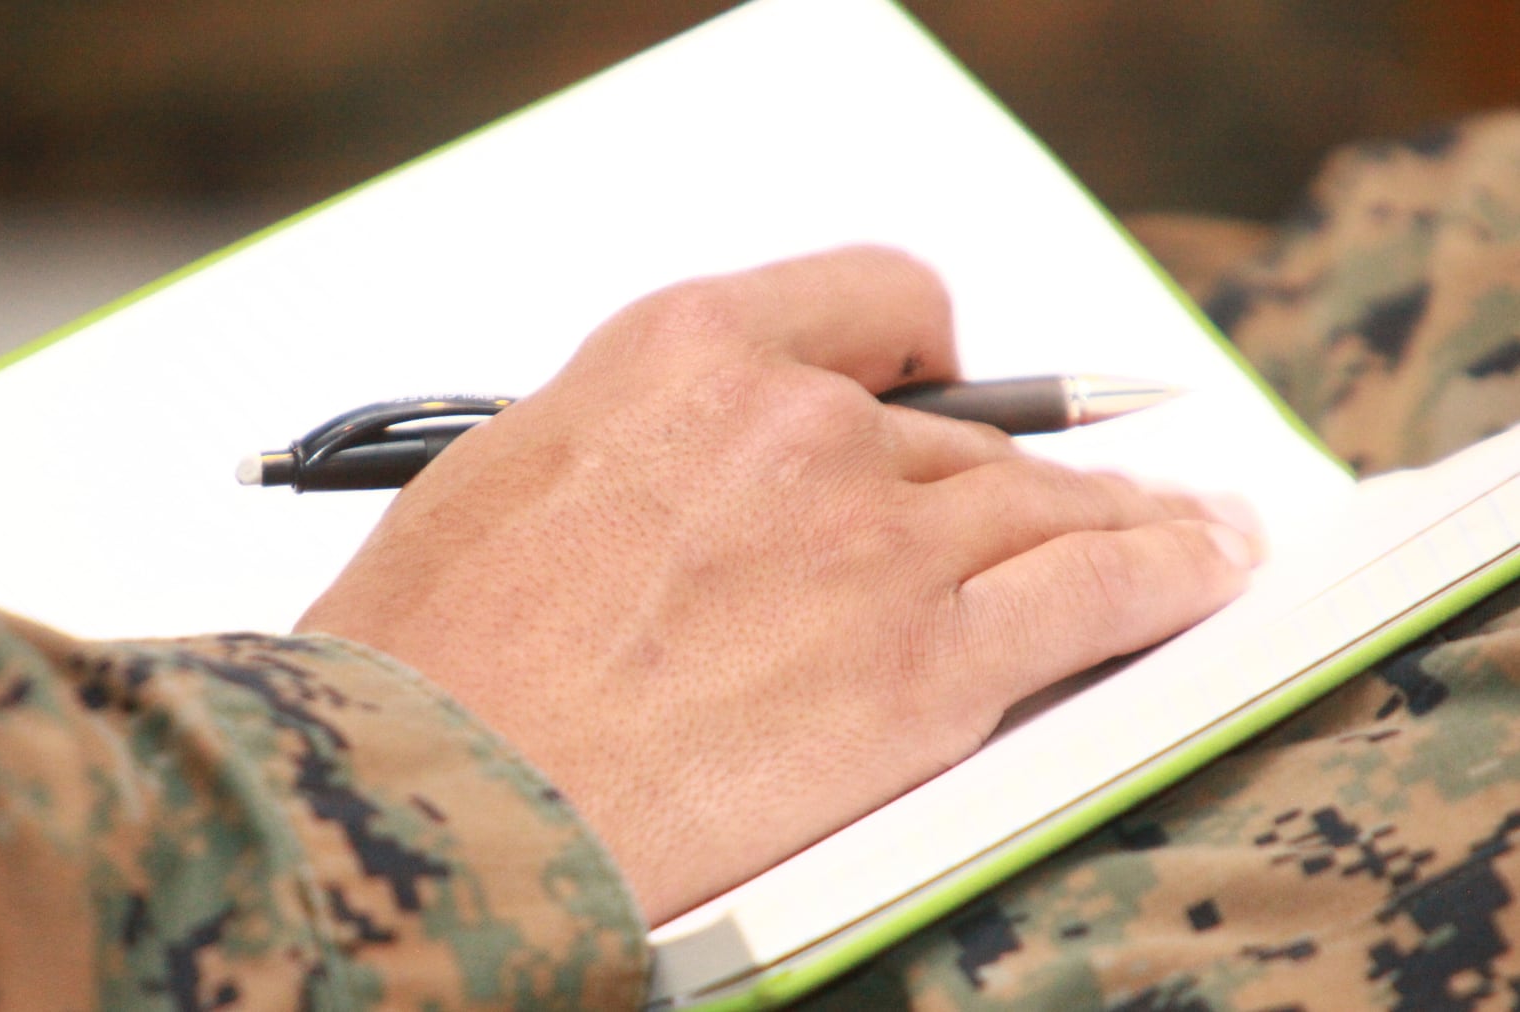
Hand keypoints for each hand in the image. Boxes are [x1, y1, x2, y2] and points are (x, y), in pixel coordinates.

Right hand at [297, 246, 1258, 922]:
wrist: (438, 796)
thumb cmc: (433, 661)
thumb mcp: (507, 482)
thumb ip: (636, 448)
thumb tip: (690, 473)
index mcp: (682, 358)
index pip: (867, 303)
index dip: (925, 346)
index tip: (948, 380)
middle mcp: (796, 425)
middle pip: (967, 436)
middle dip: (1019, 474)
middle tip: (1077, 494)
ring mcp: (874, 542)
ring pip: (1049, 504)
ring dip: (1128, 514)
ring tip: (1189, 528)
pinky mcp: (926, 668)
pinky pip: (1094, 594)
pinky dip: (1166, 576)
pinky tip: (1205, 569)